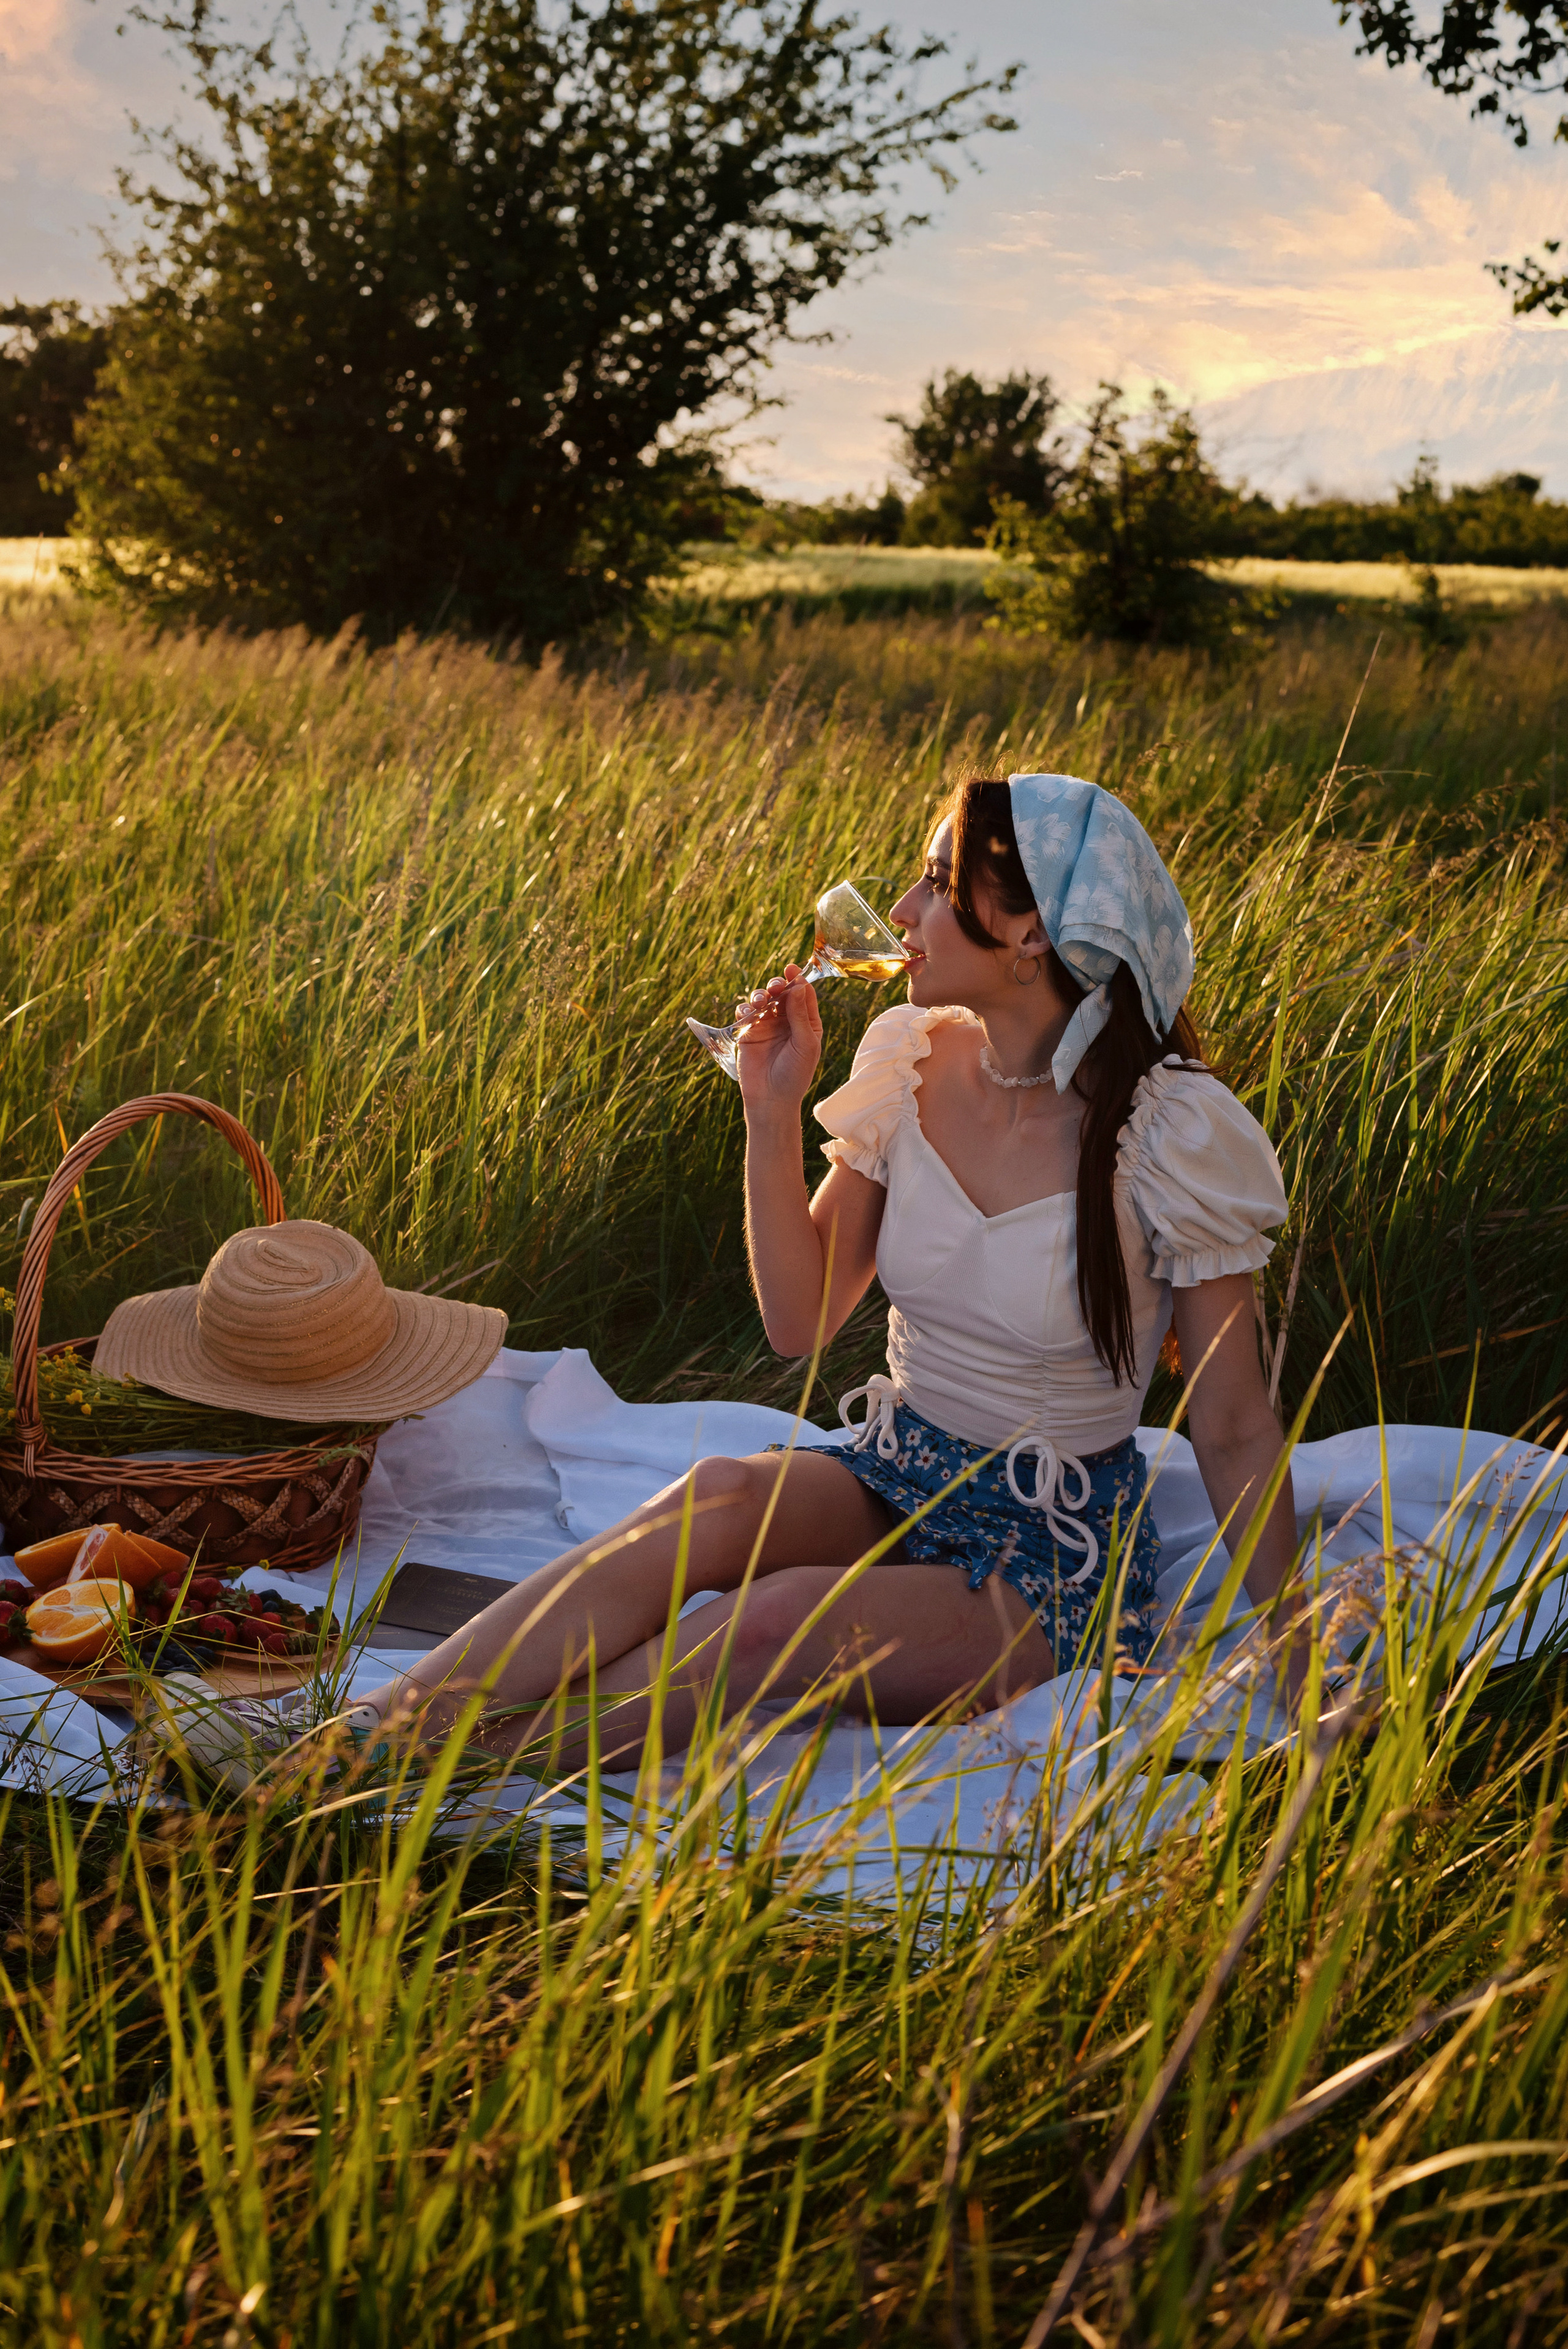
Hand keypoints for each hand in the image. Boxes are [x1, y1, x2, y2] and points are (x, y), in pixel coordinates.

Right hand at [735, 965, 821, 1112]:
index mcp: (807, 1022)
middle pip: (782, 993)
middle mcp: (787, 1020)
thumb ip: (800, 1015)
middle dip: (777, 985)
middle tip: (775, 988)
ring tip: (760, 1002)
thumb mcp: (804, 1044)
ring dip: (760, 995)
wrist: (771, 1099)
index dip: (798, 979)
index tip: (791, 969)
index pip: (804, 994)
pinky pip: (745, 1013)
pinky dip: (745, 1008)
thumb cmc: (795, 1075)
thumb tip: (799, 986)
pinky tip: (749, 1013)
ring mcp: (767, 1025)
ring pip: (762, 999)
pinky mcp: (748, 1032)